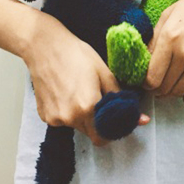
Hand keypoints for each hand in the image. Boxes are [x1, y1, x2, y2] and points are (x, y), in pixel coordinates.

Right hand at [22, 16, 149, 146]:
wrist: (45, 46)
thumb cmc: (75, 54)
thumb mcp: (104, 72)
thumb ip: (119, 98)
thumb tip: (138, 117)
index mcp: (88, 107)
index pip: (105, 136)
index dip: (113, 130)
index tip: (117, 121)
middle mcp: (70, 117)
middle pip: (91, 133)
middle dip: (99, 122)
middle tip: (99, 101)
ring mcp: (55, 118)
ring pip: (77, 126)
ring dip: (83, 116)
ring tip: (80, 91)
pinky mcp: (45, 116)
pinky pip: (63, 121)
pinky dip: (68, 112)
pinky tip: (67, 93)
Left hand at [143, 0, 183, 102]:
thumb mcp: (169, 14)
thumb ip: (154, 38)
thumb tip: (145, 60)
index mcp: (169, 37)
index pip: (151, 76)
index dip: (146, 84)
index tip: (147, 84)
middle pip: (165, 87)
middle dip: (158, 91)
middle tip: (157, 89)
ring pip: (181, 91)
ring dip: (172, 94)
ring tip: (170, 90)